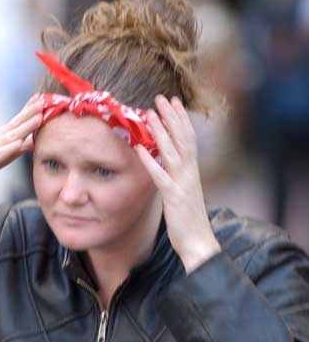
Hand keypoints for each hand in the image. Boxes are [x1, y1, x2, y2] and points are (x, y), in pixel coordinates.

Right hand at [0, 94, 42, 193]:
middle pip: (16, 124)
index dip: (29, 110)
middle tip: (44, 100)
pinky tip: (19, 143)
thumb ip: (16, 148)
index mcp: (0, 138)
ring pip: (11, 136)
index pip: (17, 122)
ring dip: (25, 126)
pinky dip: (9, 149)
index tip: (42, 98)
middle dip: (31, 112)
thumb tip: (33, 141)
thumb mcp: (0, 155)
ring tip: (38, 117)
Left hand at [135, 95, 220, 272]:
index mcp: (193, 172)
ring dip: (161, 131)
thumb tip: (168, 166)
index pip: (189, 139)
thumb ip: (178, 178)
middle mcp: (191, 173)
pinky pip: (161, 176)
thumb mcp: (185, 194)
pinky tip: (140, 148)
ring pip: (173, 151)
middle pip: (183, 138)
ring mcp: (183, 184)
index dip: (181, 120)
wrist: (199, 244)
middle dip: (172, 116)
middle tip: (161, 97)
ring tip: (149, 113)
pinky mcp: (174, 197)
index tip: (173, 103)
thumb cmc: (190, 222)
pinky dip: (151, 161)